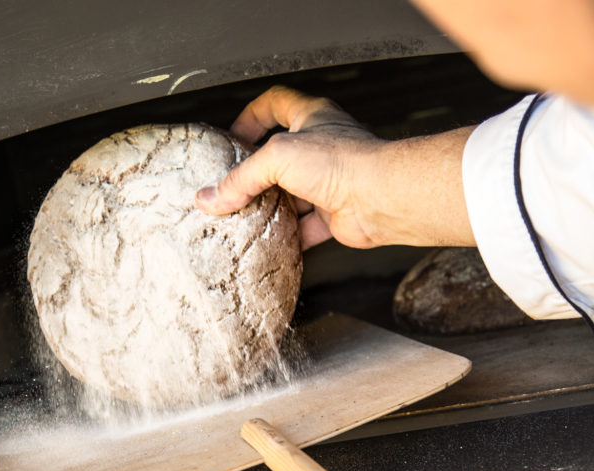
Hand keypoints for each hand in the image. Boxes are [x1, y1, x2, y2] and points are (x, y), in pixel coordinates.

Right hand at [195, 86, 475, 249]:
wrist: (381, 197)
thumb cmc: (344, 161)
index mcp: (312, 118)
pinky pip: (305, 228)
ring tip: (241, 217)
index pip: (277, 104)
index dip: (253, 116)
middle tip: (231, 184)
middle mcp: (322, 148)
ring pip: (291, 195)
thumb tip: (212, 198)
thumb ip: (241, 178)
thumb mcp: (277, 157)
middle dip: (256, 172)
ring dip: (269, 206)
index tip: (233, 135)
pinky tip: (268, 242)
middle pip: (281, 156)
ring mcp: (329, 182)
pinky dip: (287, 236)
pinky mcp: (335, 214)